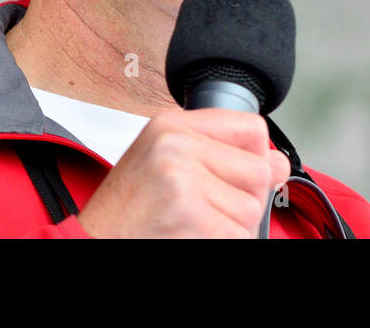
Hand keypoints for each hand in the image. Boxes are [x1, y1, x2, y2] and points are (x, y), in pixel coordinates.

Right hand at [75, 108, 290, 237]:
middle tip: (202, 211)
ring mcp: (183, 179)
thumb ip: (218, 155)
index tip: (234, 178)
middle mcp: (176, 144)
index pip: (251, 128)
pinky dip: (221, 243)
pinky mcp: (191, 215)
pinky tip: (189, 237)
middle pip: (258, 171)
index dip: (255, 158)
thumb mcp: (163, 164)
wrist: (91, 242)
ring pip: (251, 210)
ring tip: (190, 226)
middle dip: (241, 200)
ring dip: (229, 228)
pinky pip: (238, 235)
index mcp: (171, 125)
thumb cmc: (126, 213)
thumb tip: (278, 163)